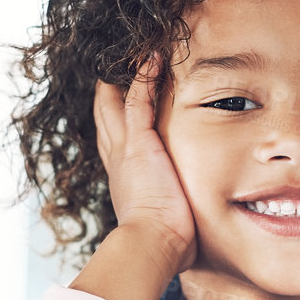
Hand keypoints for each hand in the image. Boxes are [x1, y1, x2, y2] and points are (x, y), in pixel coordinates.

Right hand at [93, 52, 196, 272]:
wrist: (152, 245)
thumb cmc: (164, 246)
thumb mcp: (166, 226)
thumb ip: (174, 218)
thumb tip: (193, 234)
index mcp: (125, 181)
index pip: (116, 145)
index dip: (114, 125)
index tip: (117, 108)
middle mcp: (119, 161)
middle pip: (107, 119)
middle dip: (109, 95)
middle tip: (112, 70)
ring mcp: (126, 150)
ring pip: (117, 104)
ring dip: (124, 78)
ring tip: (133, 53)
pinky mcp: (139, 143)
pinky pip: (138, 99)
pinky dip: (144, 77)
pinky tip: (152, 56)